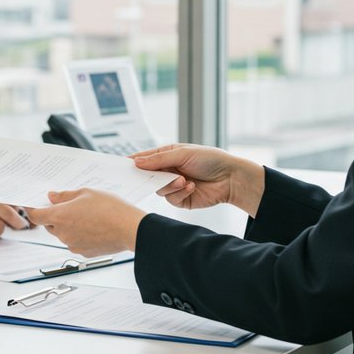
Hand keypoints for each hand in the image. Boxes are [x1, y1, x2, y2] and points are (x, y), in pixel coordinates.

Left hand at [26, 189, 144, 256]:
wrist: (130, 228)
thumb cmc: (110, 208)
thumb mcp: (86, 193)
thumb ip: (65, 195)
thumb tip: (51, 197)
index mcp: (59, 217)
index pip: (35, 216)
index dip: (33, 210)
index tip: (34, 206)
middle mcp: (63, 233)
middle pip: (49, 226)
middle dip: (55, 217)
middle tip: (69, 207)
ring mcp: (73, 245)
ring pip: (63, 234)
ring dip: (68, 226)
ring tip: (87, 216)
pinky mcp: (84, 253)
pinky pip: (75, 242)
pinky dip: (79, 235)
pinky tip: (93, 227)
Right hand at [130, 143, 264, 215]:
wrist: (231, 178)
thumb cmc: (210, 159)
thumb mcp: (182, 153)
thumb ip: (159, 160)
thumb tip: (136, 162)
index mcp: (168, 155)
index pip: (146, 158)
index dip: (134, 161)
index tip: (122, 165)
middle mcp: (169, 171)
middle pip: (148, 176)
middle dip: (149, 176)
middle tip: (146, 177)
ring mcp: (174, 186)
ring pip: (158, 189)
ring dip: (170, 185)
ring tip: (183, 180)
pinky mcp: (181, 200)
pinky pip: (171, 199)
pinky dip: (180, 193)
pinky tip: (191, 187)